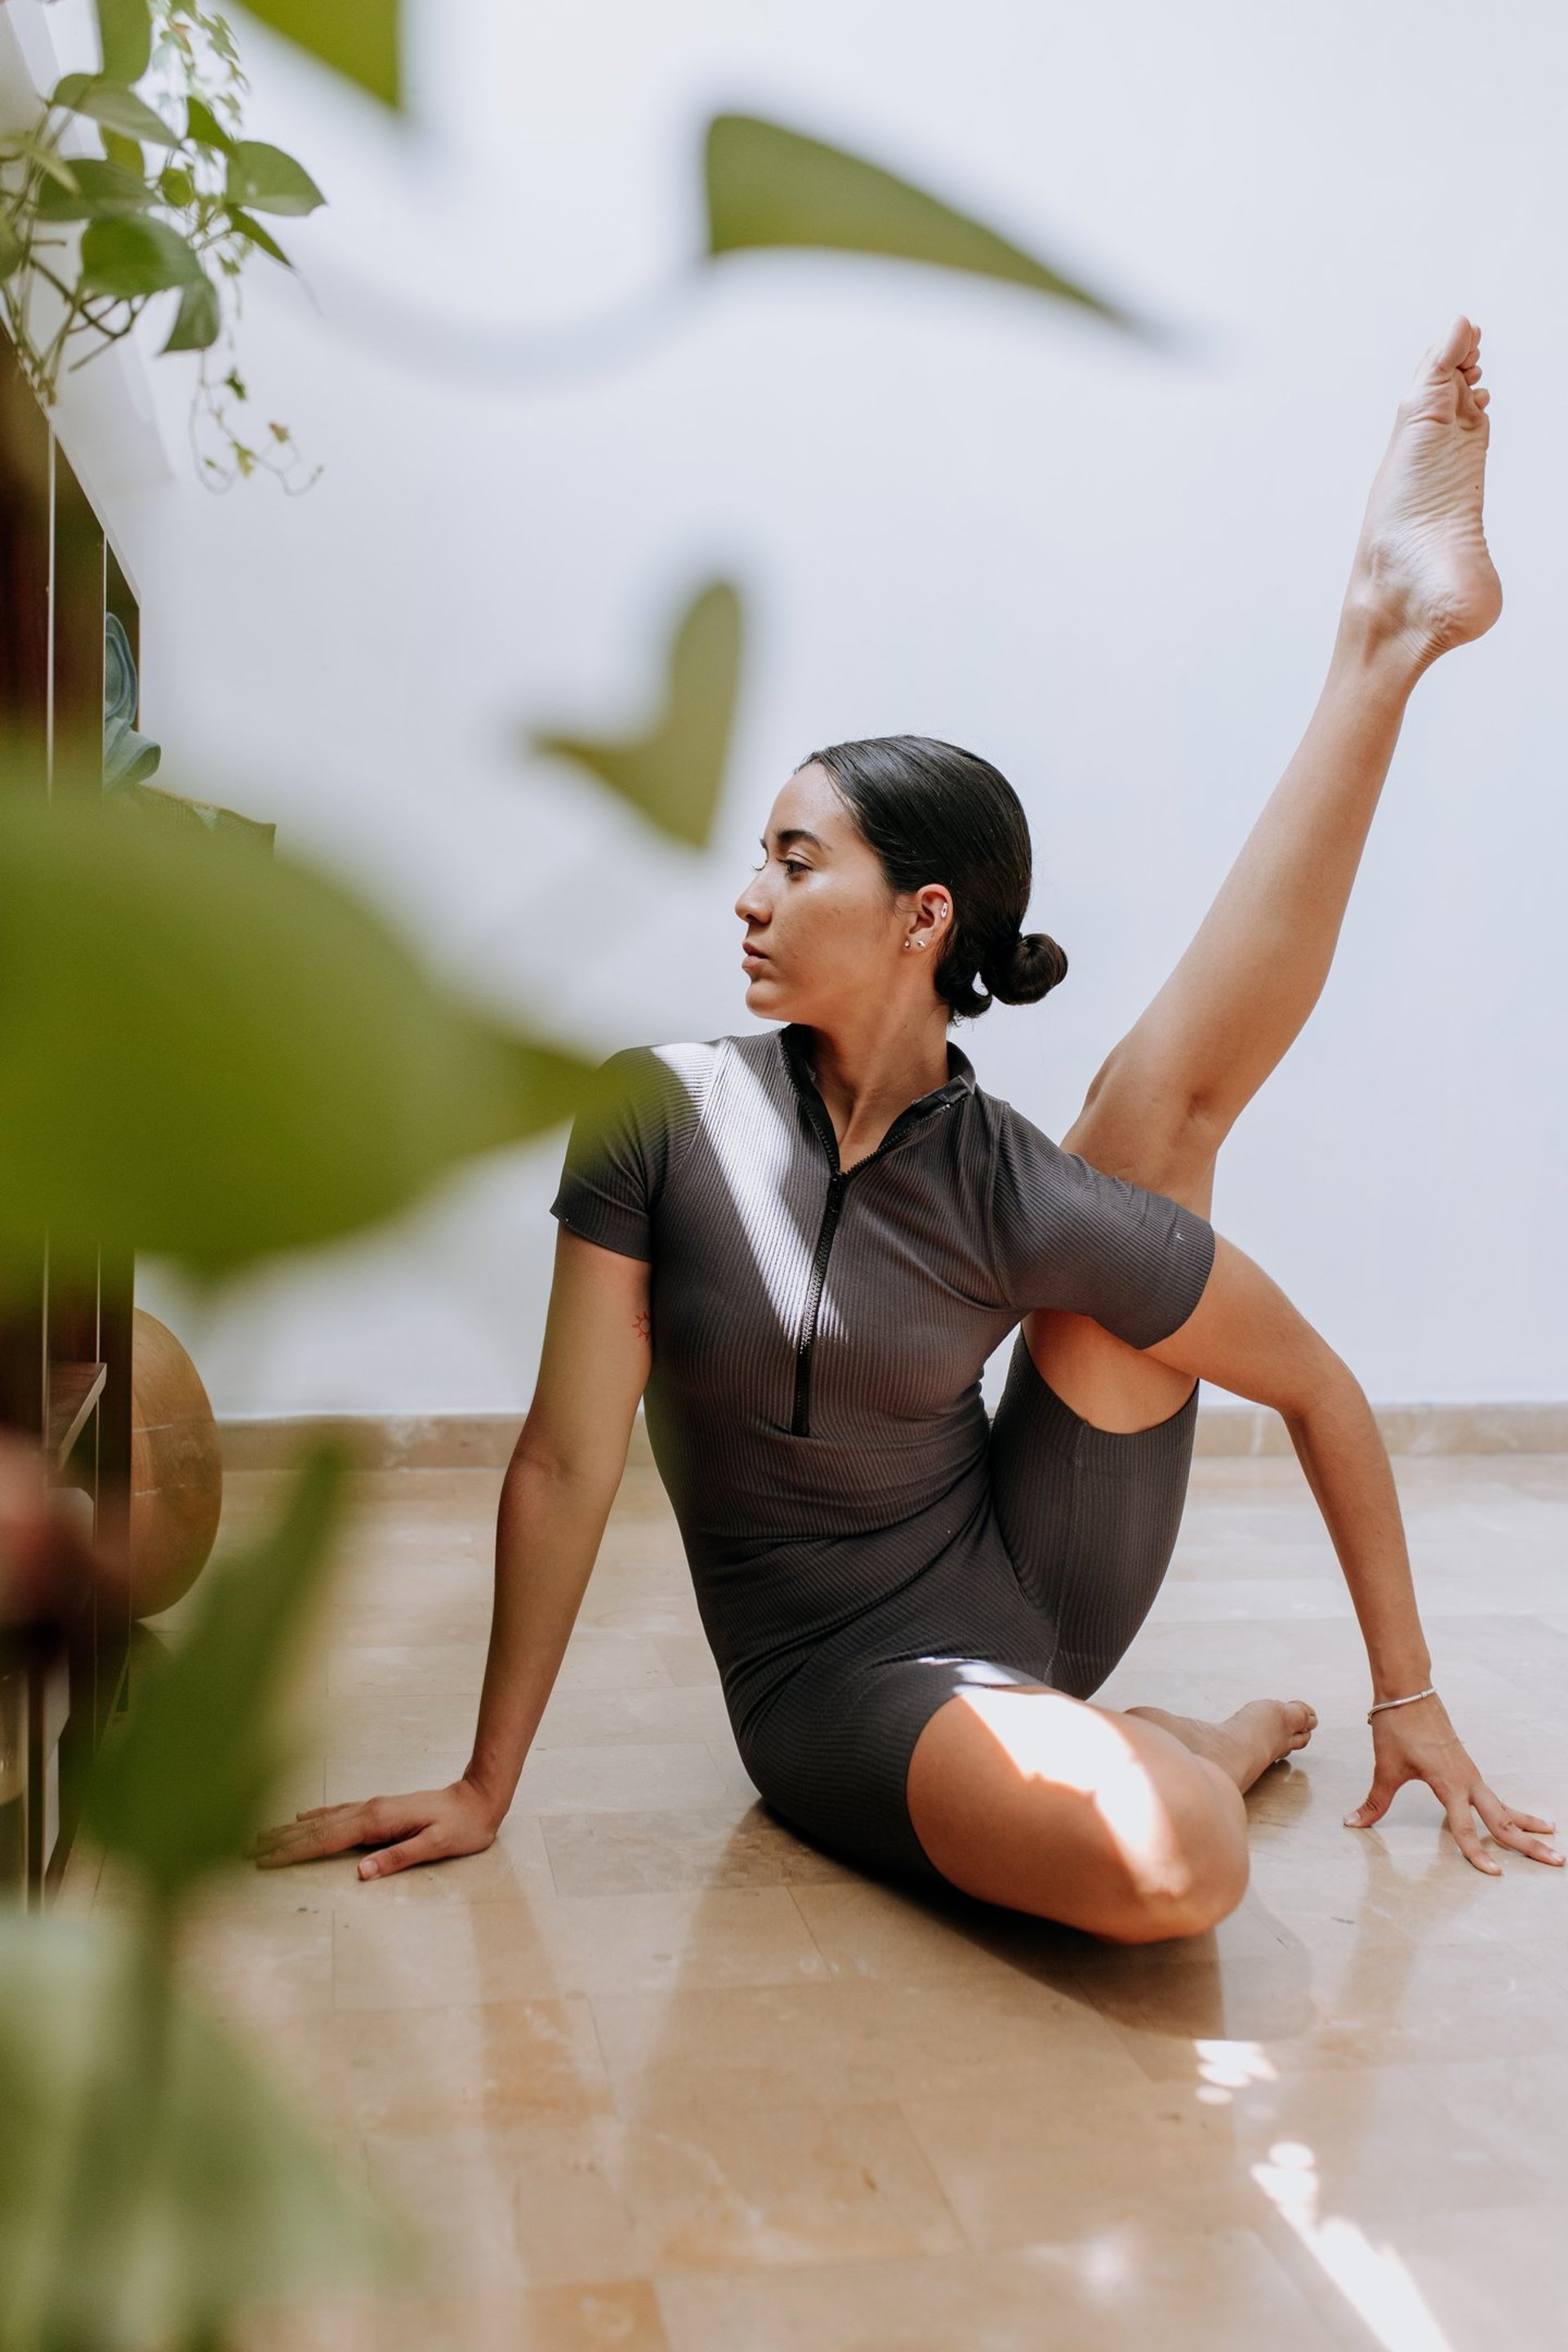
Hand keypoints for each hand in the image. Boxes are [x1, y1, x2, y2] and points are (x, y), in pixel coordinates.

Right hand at [250, 1776, 500, 1879]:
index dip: (293, 1852)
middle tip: (244, 1850)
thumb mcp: (437, 1846)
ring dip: (290, 1829)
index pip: (326, 1840)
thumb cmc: (461, 1827)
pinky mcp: (378, 1808)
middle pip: (315, 1828)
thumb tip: (360, 1872)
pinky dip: (313, 1816)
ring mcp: (372, 1807)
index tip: (263, 1861)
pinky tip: (301, 1817)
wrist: (478, 1799)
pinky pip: (336, 1812)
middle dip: (279, 1841)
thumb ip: (398, 1857)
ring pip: (321, 1819)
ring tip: (261, 1835)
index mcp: (378, 1822)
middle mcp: (369, 1810)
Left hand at [1344, 1694, 1561, 1873]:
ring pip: (1504, 1806)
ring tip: (1551, 1838)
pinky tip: (1517, 1818)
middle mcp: (1467, 1780)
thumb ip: (1374, 1801)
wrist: (1407, 1691)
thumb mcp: (1385, 1767)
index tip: (1494, 1874)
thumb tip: (1353, 1823)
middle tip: (1556, 1861)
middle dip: (1528, 1843)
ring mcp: (1470, 1773)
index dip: (1477, 1853)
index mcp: (1449, 1783)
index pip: (1466, 1828)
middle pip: (1503, 1819)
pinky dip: (1510, 1809)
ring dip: (1526, 1824)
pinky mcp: (1467, 1766)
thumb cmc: (1397, 1727)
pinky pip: (1493, 1795)